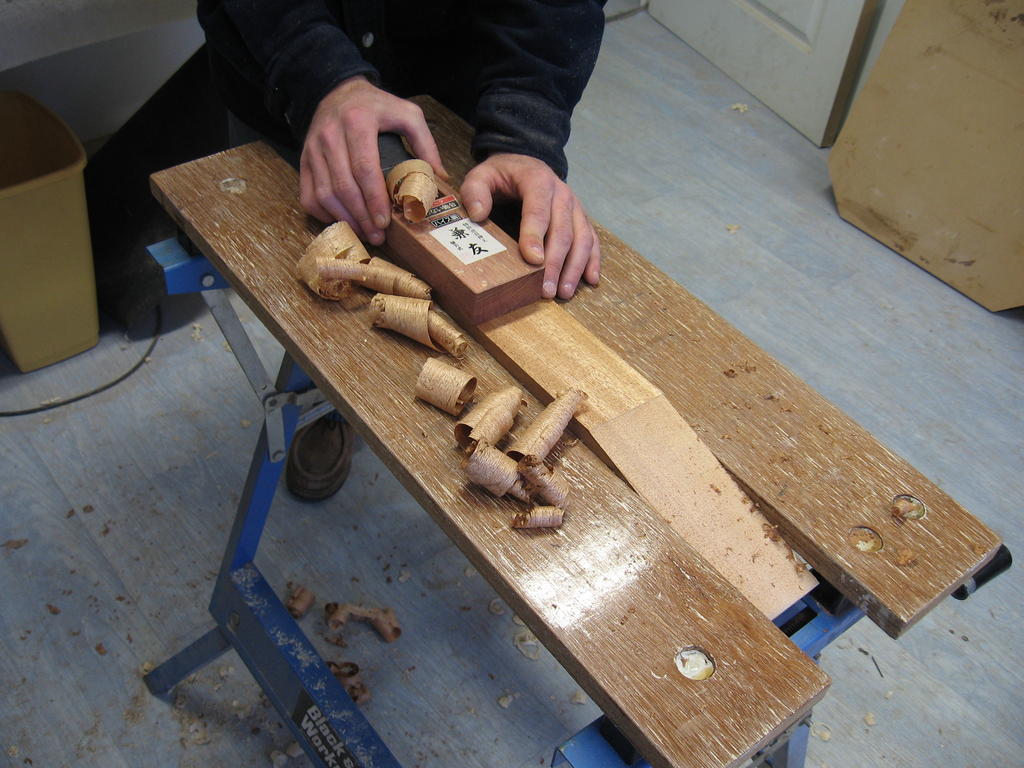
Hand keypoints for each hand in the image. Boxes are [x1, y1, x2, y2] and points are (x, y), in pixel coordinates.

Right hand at [300, 77, 447, 243]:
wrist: (338, 91)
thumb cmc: (377, 107)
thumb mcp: (407, 114)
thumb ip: (425, 143)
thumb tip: (438, 178)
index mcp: (358, 122)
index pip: (364, 168)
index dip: (374, 198)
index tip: (385, 221)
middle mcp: (330, 134)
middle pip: (343, 186)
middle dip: (361, 216)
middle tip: (377, 235)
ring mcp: (313, 148)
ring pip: (323, 193)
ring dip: (344, 218)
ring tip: (364, 233)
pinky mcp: (304, 160)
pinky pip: (308, 194)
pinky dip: (323, 213)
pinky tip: (343, 221)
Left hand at [460, 153, 599, 299]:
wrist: (525, 163)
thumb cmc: (502, 175)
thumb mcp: (481, 175)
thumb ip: (475, 191)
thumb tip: (478, 214)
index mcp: (537, 181)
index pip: (538, 210)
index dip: (535, 235)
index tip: (532, 260)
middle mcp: (561, 194)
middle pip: (562, 231)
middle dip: (555, 263)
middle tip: (546, 290)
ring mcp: (574, 207)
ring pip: (582, 238)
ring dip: (575, 267)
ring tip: (564, 292)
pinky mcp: (580, 218)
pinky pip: (592, 239)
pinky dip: (592, 260)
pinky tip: (590, 280)